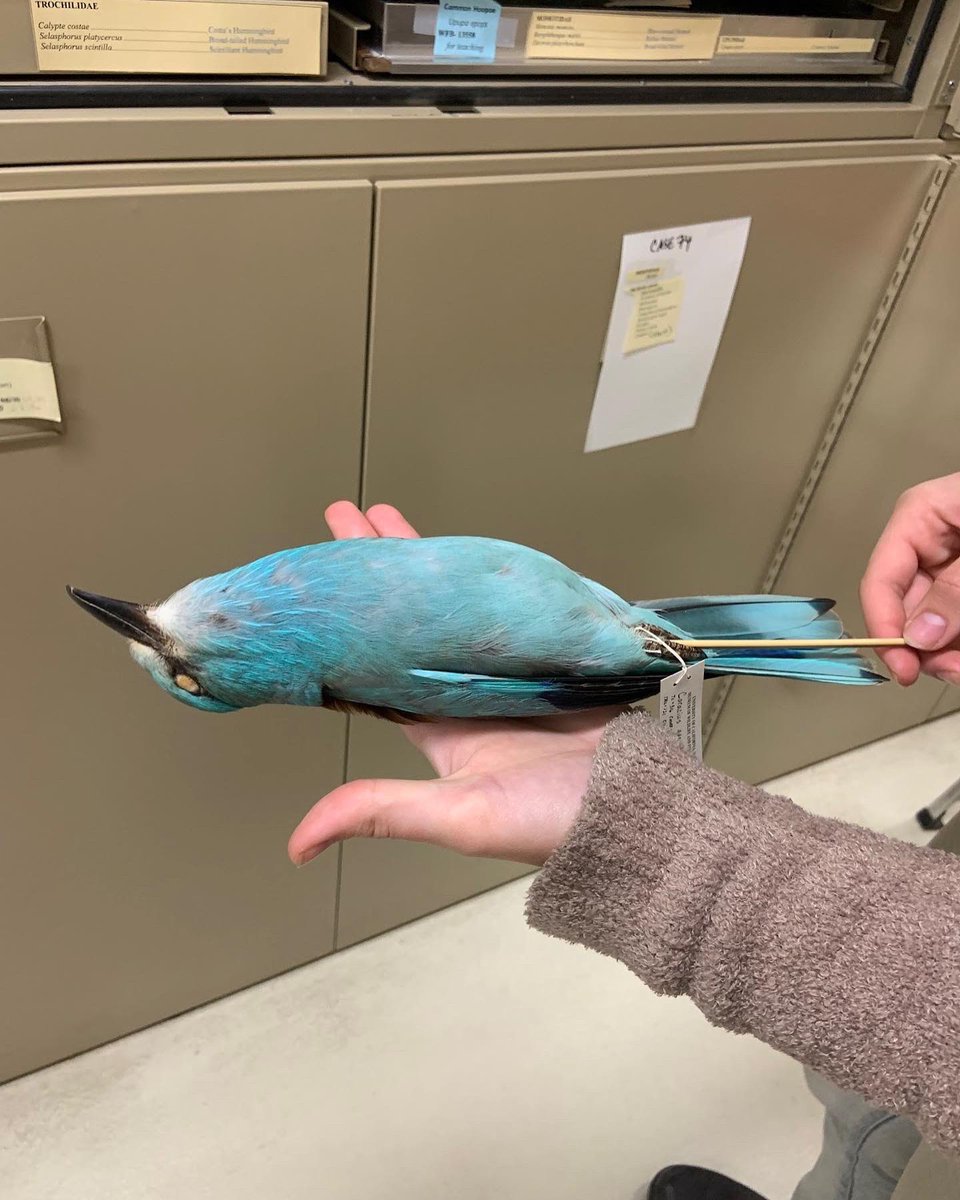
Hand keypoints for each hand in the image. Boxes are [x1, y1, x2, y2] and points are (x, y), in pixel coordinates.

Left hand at [288, 502, 618, 867]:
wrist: (644, 806)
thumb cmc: (554, 820)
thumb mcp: (460, 818)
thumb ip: (383, 811)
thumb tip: (299, 842)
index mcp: (440, 727)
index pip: (378, 664)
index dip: (347, 623)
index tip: (318, 579)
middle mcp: (472, 694)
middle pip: (415, 624)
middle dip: (384, 573)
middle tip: (350, 518)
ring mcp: (516, 671)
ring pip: (463, 607)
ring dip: (432, 565)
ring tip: (392, 516)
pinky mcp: (558, 655)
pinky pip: (518, 608)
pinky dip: (495, 577)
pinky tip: (472, 545)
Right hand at [860, 474, 959, 685]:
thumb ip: (957, 590)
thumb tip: (920, 635)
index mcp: (924, 515)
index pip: (882, 577)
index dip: (885, 626)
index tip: (905, 669)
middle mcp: (933, 542)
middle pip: (910, 607)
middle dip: (931, 646)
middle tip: (957, 671)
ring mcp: (955, 565)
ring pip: (938, 621)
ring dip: (954, 650)